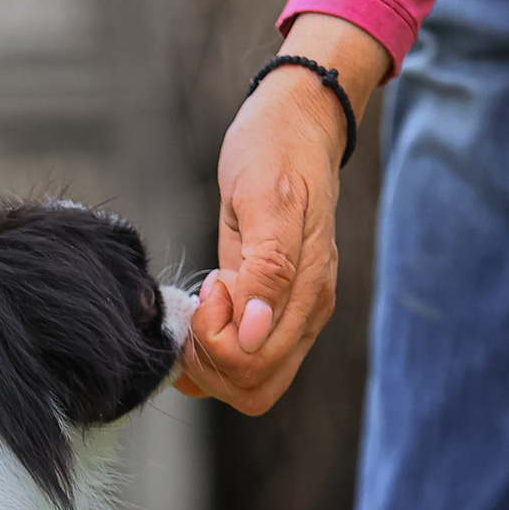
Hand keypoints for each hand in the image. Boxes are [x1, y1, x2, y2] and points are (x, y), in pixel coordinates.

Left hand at [178, 14, 387, 414]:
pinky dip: (213, 348)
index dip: (217, 341)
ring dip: (210, 355)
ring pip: (248, 382)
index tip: (212, 286)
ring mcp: (293, 314)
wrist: (298, 122)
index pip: (253, 366)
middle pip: (252, 387)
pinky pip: (245, 358)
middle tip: (202, 298)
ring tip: (205, 297)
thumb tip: (254, 332)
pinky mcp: (276, 307)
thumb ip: (266, 267)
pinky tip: (204, 306)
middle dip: (211, 359)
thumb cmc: (276, 150)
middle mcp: (304, 313)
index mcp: (306, 291)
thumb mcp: (265, 197)